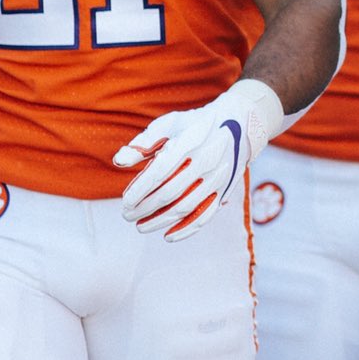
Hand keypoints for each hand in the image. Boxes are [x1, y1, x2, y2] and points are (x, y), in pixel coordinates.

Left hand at [115, 78, 284, 239]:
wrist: (239, 123)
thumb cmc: (194, 125)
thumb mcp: (169, 125)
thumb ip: (143, 143)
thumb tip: (119, 162)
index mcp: (188, 143)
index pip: (159, 172)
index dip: (140, 190)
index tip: (125, 202)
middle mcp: (205, 161)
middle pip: (170, 193)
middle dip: (144, 208)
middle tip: (127, 215)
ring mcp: (217, 177)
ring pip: (186, 207)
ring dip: (160, 221)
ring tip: (141, 226)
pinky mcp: (225, 189)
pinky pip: (206, 214)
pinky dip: (187, 229)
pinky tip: (168, 236)